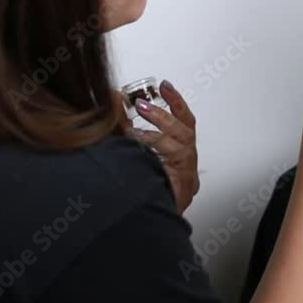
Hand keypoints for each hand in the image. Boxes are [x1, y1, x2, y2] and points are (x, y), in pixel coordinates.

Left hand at [113, 82, 199, 213]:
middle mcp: (188, 158)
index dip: (176, 101)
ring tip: (132, 131)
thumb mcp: (133, 149)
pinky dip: (154, 158)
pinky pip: (171, 169)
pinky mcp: (183, 188)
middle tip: (142, 106)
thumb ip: (125, 126)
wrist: (151, 217)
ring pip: (179, 148)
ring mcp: (187, 173)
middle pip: (184, 131)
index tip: (165, 85)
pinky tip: (137, 153)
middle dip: (162, 117)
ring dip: (156, 136)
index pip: (184, 119)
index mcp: (181, 146)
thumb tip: (114, 101)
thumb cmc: (147, 182)